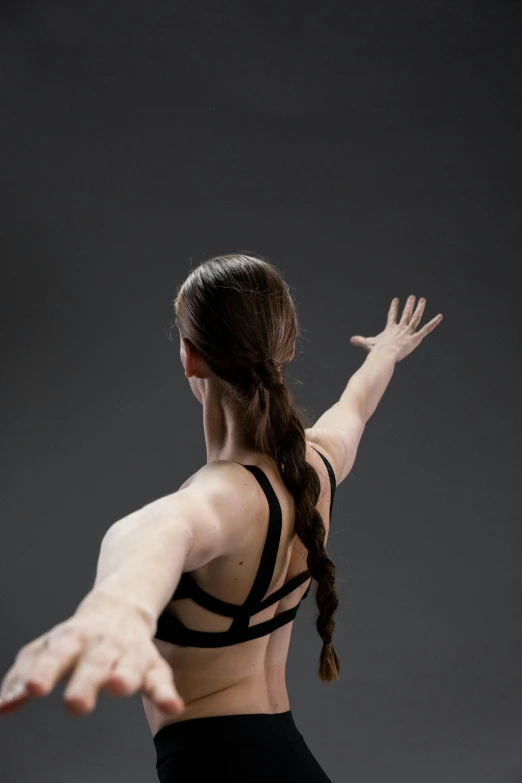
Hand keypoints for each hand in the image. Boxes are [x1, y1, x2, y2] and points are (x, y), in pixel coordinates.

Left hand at [0, 592, 184, 717]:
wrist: (122, 603)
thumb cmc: (78, 634)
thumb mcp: (48, 646)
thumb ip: (24, 674)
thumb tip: (3, 705)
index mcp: (72, 638)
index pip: (56, 653)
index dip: (44, 671)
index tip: (32, 689)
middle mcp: (102, 643)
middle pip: (94, 661)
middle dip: (86, 681)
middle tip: (76, 704)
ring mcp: (128, 651)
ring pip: (130, 663)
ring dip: (127, 676)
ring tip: (120, 687)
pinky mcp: (151, 662)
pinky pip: (161, 676)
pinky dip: (167, 692)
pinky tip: (173, 706)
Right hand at [350, 295, 442, 361]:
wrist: (385, 354)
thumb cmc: (377, 351)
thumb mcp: (369, 344)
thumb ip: (361, 341)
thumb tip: (351, 340)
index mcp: (390, 328)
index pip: (392, 315)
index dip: (394, 307)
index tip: (396, 300)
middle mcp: (400, 328)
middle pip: (406, 314)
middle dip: (409, 305)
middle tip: (412, 297)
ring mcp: (408, 332)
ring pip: (415, 318)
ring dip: (419, 308)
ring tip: (422, 300)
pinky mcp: (416, 338)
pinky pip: (426, 329)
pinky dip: (433, 323)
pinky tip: (440, 317)